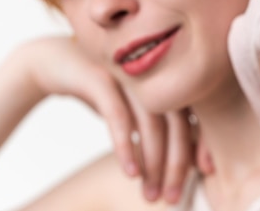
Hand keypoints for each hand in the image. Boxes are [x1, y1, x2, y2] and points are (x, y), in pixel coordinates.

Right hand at [20, 36, 212, 202]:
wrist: (54, 62)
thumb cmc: (104, 91)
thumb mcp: (134, 107)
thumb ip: (159, 124)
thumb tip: (185, 158)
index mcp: (168, 76)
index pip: (197, 111)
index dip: (204, 141)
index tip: (205, 172)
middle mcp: (155, 71)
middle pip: (178, 121)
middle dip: (177, 164)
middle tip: (171, 199)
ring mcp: (130, 73)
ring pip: (151, 123)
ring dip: (153, 163)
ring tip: (150, 195)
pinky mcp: (103, 78)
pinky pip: (119, 117)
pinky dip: (127, 147)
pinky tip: (130, 173)